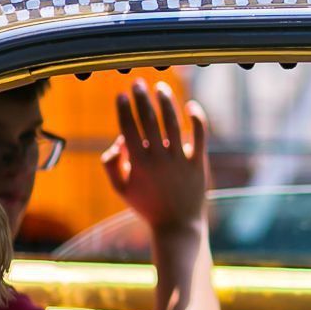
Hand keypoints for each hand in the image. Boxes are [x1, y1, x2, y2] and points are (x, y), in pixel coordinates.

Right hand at [102, 80, 210, 234]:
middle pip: (148, 120)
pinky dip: (197, 118)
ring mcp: (180, 160)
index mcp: (137, 163)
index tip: (121, 94)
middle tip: (138, 84)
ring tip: (160, 88)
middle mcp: (158, 158)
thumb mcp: (120, 189)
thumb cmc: (147, 206)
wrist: (177, 225)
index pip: (127, 128)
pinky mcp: (198, 163)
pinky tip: (191, 105)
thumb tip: (118, 140)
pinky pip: (200, 135)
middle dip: (141, 98)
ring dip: (165, 102)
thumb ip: (111, 164)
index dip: (123, 109)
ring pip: (172, 123)